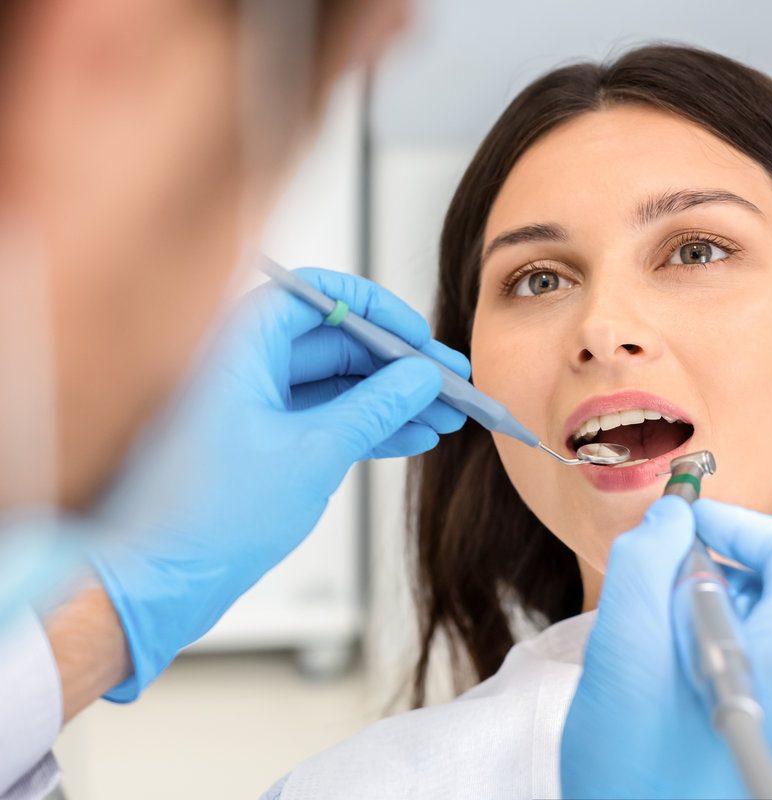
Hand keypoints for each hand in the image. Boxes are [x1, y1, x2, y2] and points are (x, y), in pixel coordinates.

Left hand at [89, 267, 469, 700]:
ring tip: (444, 414)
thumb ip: (374, 407)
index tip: (416, 333)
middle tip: (446, 381)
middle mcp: (244, 367)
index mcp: (239, 347)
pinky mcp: (265, 441)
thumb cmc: (210, 517)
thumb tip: (419, 375)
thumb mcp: (314, 452)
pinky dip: (367, 427)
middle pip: (334, 343)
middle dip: (395, 365)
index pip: (315, 297)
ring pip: (335, 385)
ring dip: (390, 400)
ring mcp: (256, 406)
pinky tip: (412, 436)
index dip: (374, 308)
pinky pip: (326, 419)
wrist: (163, 583)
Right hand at [560, 496, 771, 798]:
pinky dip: (724, 640)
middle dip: (726, 565)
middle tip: (667, 579)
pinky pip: (768, 659)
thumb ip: (645, 566)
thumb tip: (671, 517)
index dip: (740, 525)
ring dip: (721, 603)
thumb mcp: (623, 652)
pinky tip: (679, 663)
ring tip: (665, 628)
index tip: (686, 523)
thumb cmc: (630, 767)